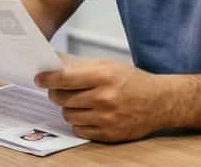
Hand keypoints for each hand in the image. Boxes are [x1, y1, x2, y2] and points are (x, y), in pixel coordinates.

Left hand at [35, 59, 166, 142]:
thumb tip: (54, 67)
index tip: (39, 78)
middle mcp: (104, 98)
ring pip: (68, 115)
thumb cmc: (133, 81)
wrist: (160, 102)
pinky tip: (87, 114)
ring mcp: (106, 118)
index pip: (64, 79)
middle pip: (62, 99)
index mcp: (103, 76)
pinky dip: (79, 122)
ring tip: (77, 102)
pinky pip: (79, 130)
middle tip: (58, 90)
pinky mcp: (108, 134)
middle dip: (56, 93)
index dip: (47, 78)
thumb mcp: (109, 65)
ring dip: (68, 109)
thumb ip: (82, 67)